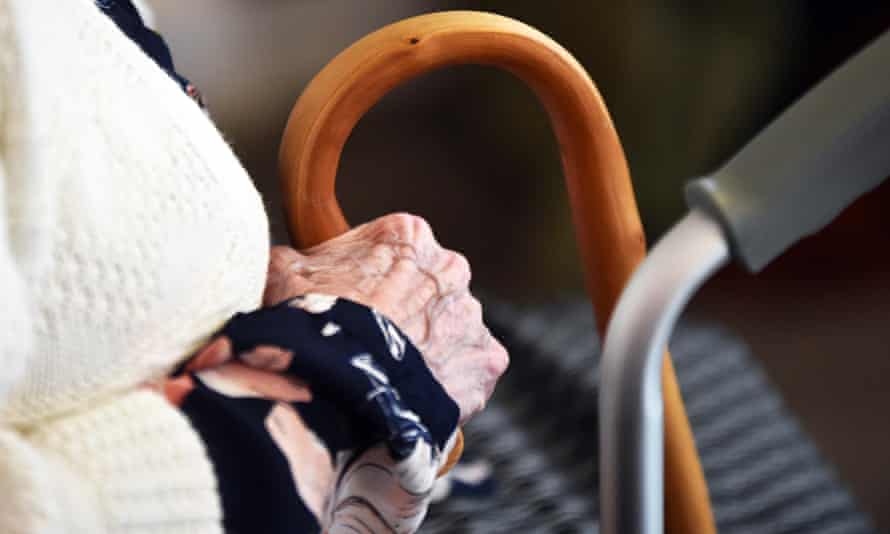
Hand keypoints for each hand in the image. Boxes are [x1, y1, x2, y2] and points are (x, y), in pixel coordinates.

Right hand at [264, 213, 508, 422]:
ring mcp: (472, 316)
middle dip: (405, 314)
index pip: (394, 253)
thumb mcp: (284, 273)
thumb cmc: (310, 324)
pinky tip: (416, 397)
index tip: (354, 307)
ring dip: (428, 349)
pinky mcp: (487, 361)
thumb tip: (284, 258)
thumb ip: (293, 256)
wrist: (336, 384)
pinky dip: (449, 384)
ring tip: (392, 378)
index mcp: (408, 236)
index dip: (369, 282)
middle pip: (428, 291)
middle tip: (375, 345)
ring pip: (450, 331)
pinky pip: (470, 372)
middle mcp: (451, 267)